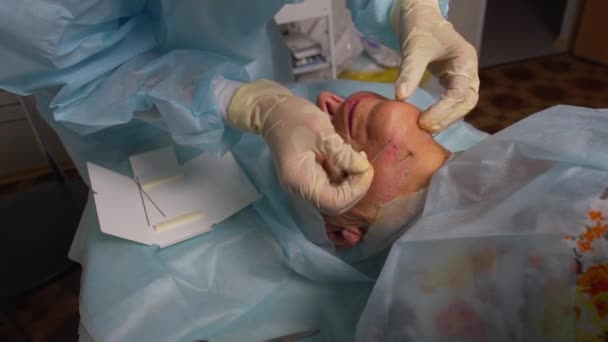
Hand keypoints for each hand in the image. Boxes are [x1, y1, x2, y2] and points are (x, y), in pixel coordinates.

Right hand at [228, 80, 373, 214]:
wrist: (273, 110)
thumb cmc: (295, 118)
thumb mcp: (323, 133)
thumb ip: (343, 154)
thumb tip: (364, 169)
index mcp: (301, 181)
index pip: (334, 202)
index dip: (356, 190)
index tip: (366, 169)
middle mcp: (301, 189)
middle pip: (335, 203)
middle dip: (355, 188)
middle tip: (365, 166)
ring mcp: (304, 184)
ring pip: (334, 195)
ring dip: (351, 182)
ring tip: (358, 159)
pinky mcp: (308, 176)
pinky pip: (329, 184)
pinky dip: (343, 176)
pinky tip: (349, 158)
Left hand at [391, 0, 479, 132]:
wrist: (419, 17)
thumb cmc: (420, 28)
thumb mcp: (414, 49)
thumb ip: (409, 72)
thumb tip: (401, 97)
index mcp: (465, 61)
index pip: (459, 94)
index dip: (443, 111)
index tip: (423, 121)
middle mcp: (468, 71)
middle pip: (466, 103)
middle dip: (447, 118)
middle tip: (424, 128)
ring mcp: (462, 76)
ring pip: (462, 104)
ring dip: (446, 118)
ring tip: (424, 128)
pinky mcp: (452, 80)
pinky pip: (452, 101)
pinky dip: (442, 112)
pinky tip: (427, 121)